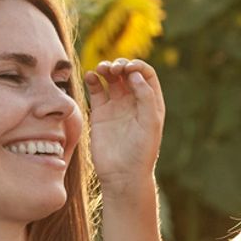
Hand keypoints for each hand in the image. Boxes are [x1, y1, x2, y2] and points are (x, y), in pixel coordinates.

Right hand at [83, 58, 163, 194]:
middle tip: (114, 69)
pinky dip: (92, 79)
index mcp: (151, 102)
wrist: (122, 174)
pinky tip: (90, 76)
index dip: (137, 65)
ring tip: (101, 69)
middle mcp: (134, 101)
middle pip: (127, 72)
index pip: (146, 74)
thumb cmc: (141, 152)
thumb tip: (134, 73)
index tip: (128, 68)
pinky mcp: (100, 113)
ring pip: (111, 78)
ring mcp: (116, 106)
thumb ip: (146, 97)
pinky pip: (96, 90)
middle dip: (120, 65)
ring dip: (106, 68)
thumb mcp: (150, 123)